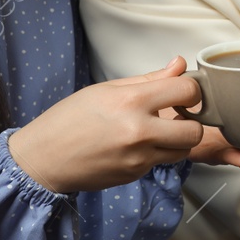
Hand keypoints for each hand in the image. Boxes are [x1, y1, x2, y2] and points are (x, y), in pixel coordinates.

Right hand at [9, 57, 204, 192]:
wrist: (44, 158)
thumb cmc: (69, 120)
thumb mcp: (106, 89)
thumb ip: (149, 79)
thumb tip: (179, 65)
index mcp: (131, 101)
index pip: (187, 90)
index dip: (190, 89)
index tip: (183, 91)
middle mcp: (139, 131)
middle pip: (195, 130)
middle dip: (192, 122)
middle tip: (178, 115)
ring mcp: (139, 157)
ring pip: (183, 150)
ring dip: (178, 140)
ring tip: (159, 130)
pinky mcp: (135, 174)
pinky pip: (160, 162)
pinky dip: (156, 153)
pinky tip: (136, 145)